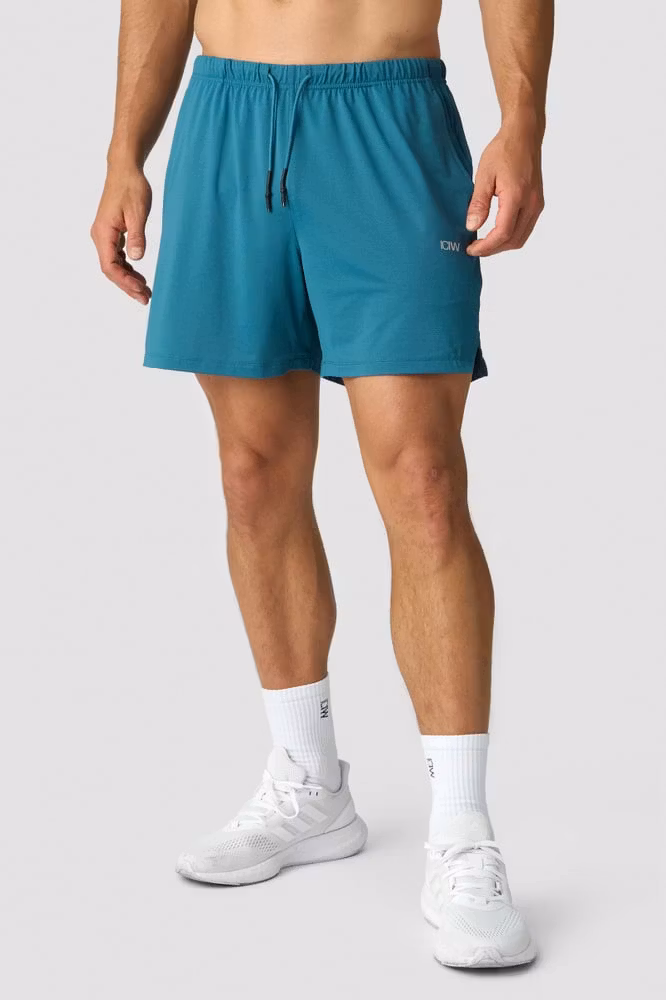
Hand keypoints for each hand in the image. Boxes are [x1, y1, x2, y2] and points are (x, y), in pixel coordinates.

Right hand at [91, 166, 152, 302]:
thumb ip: (137, 236)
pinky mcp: (111, 233)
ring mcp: (105, 235)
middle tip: (146, 298)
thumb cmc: (131, 188)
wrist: (124, 170)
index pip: (110, 266)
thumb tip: (137, 258)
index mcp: (103, 233)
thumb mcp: (138, 212)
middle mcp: (100, 236)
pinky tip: (139, 276)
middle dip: (127, 285)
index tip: (140, 290)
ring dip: (128, 279)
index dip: (124, 281)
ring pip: (114, 265)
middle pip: (111, 270)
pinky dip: (128, 268)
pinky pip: (117, 256)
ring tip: (145, 291)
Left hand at [466, 123, 543, 256]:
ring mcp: (537, 204)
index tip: (470, 249)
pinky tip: (496, 233)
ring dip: (502, 245)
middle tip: (474, 249)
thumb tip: (471, 227)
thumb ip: (478, 203)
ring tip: (484, 243)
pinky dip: (511, 236)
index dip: (486, 246)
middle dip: (493, 249)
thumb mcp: (484, 175)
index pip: (503, 233)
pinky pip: (525, 228)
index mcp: (517, 196)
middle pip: (513, 240)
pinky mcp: (537, 203)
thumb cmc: (504, 150)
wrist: (524, 135)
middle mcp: (532, 203)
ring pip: (521, 238)